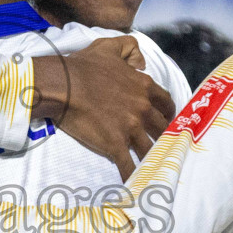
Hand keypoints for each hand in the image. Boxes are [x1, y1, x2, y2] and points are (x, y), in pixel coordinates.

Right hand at [32, 37, 176, 179]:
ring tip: (155, 168)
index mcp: (144, 87)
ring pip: (150, 149)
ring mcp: (130, 128)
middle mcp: (142, 109)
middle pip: (163, 129)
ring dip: (153, 159)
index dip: (168, 114)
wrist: (63, 85)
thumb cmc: (83, 66)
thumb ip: (129, 49)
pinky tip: (135, 185)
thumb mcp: (109, 47)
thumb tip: (141, 60)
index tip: (166, 120)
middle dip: (164, 138)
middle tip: (162, 145)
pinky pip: (129, 165)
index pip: (167, 104)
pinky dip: (133, 176)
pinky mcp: (115, 144)